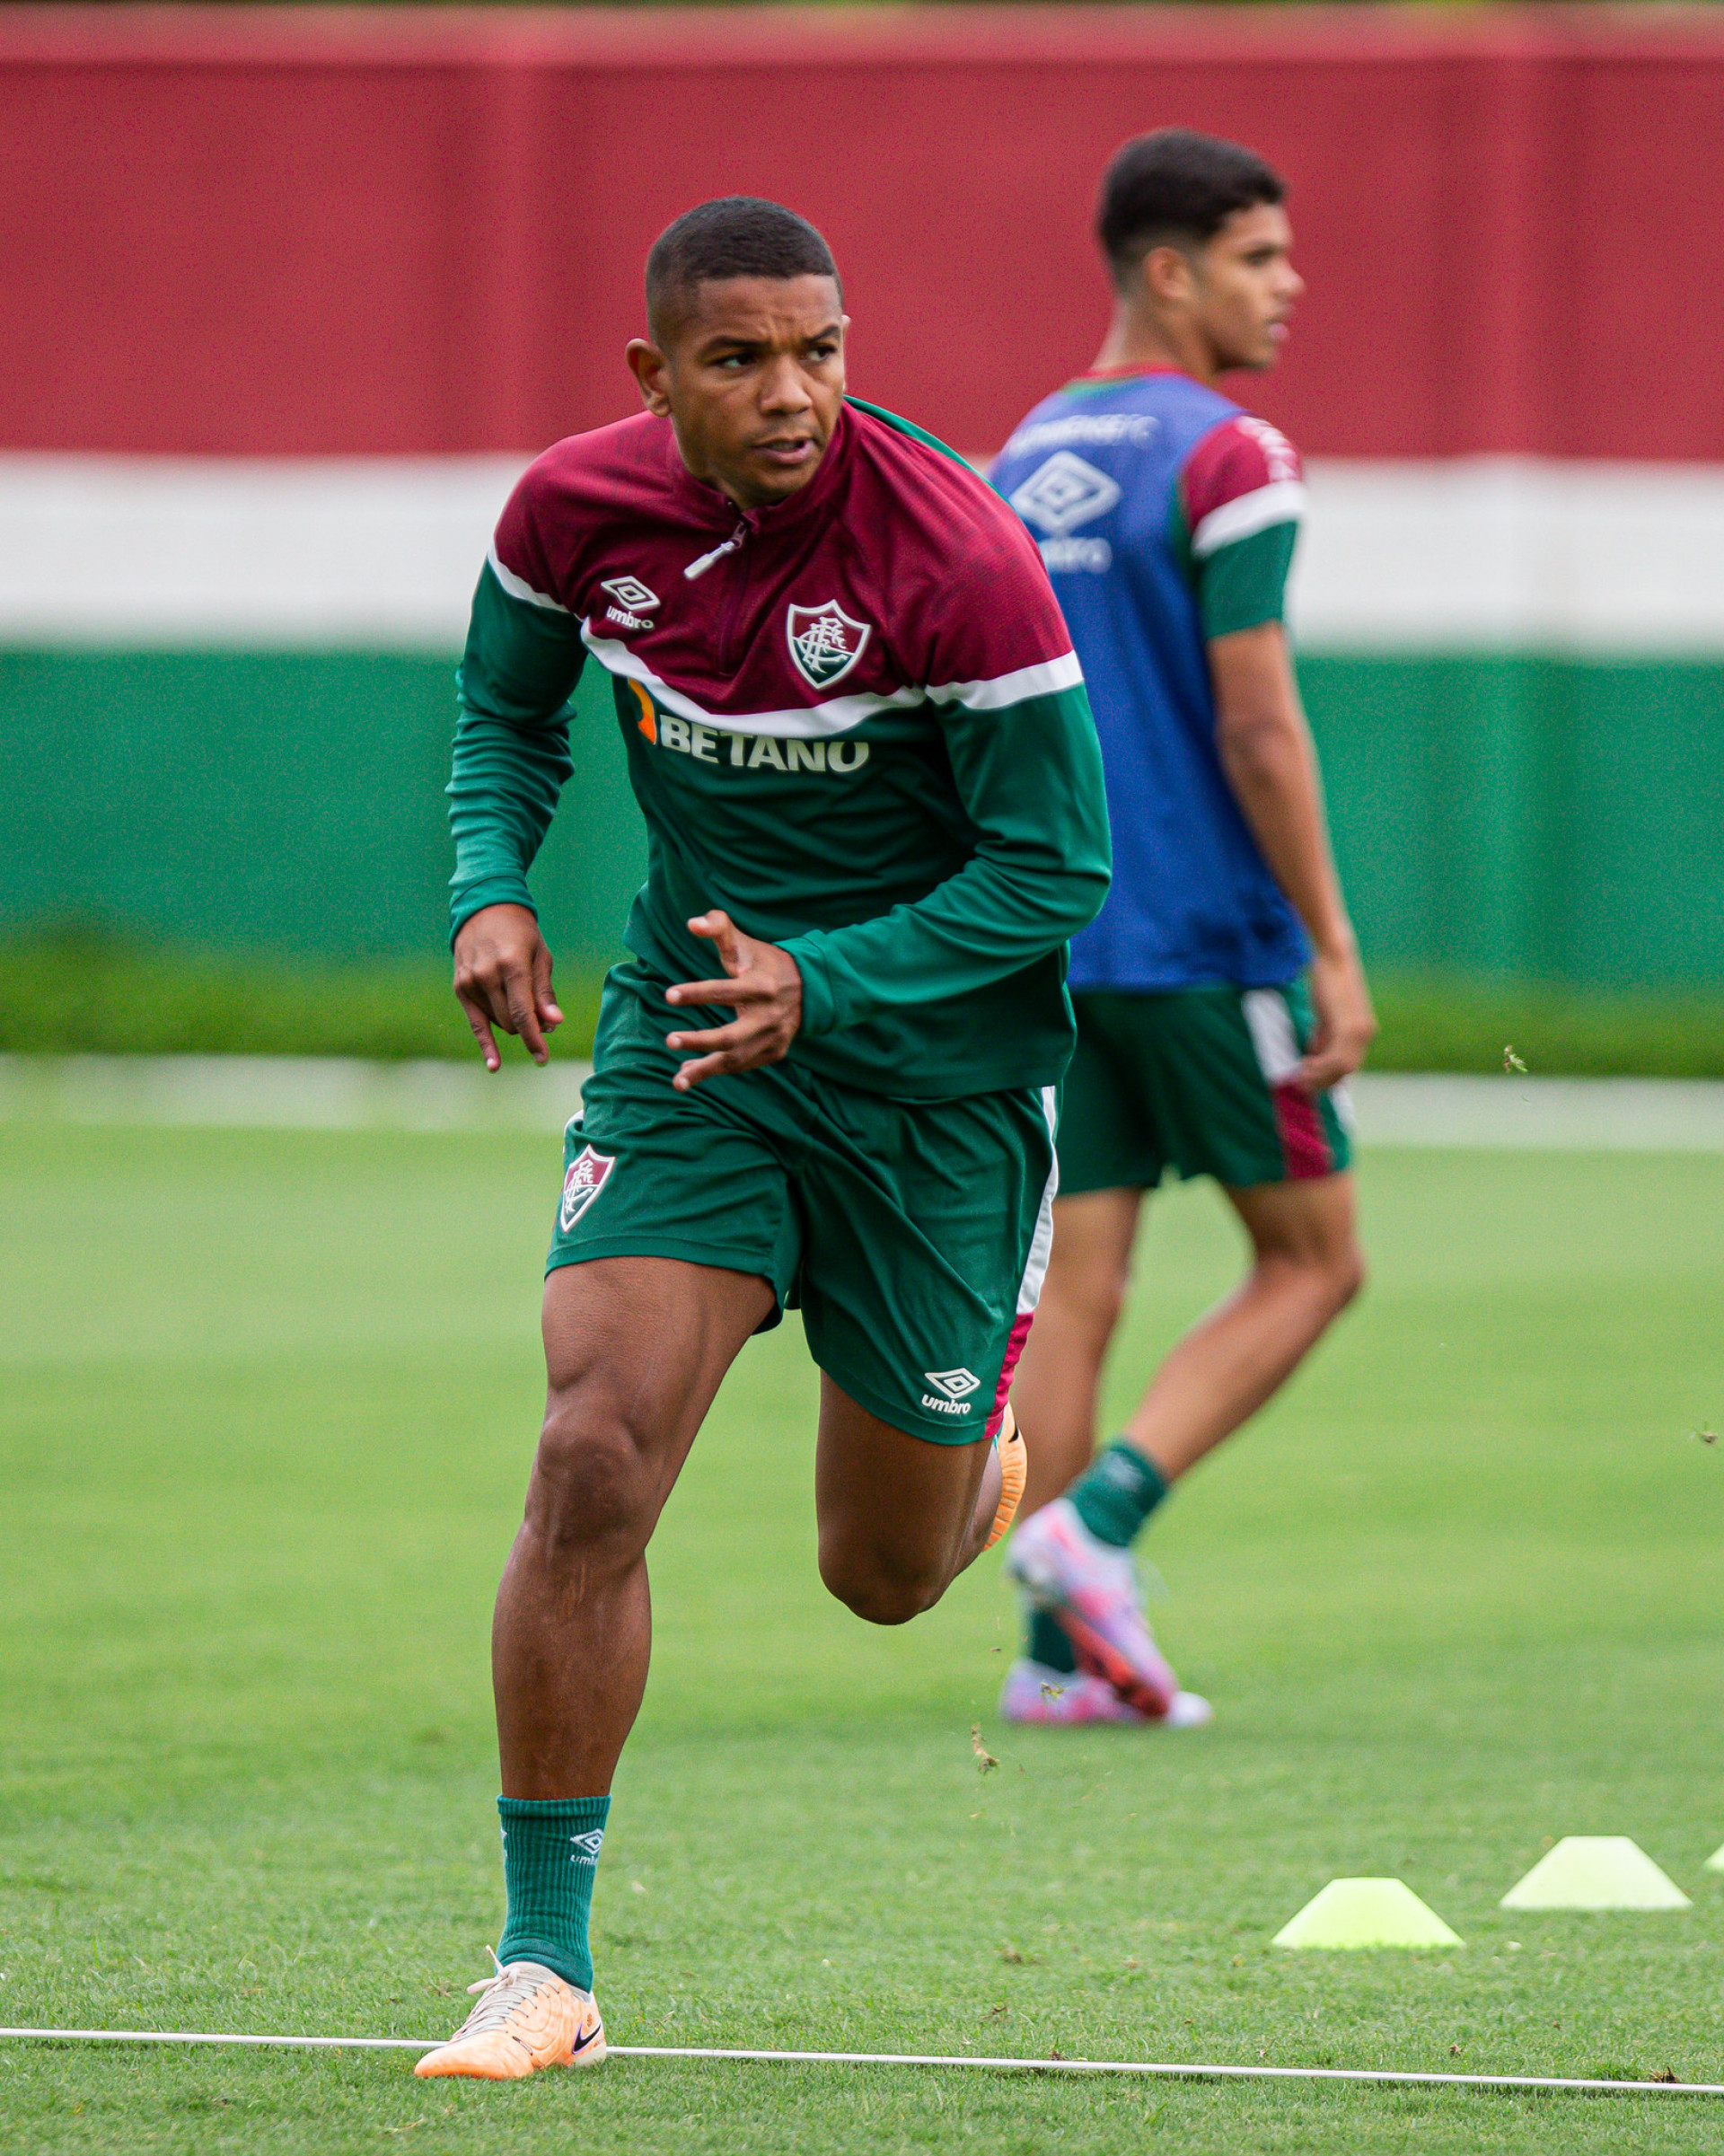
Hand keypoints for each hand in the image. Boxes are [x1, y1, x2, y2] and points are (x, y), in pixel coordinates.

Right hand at [452, 903, 562, 1070]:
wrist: (484, 909)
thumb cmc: (521, 933)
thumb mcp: (541, 956)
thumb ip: (545, 992)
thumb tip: (553, 1024)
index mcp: (511, 964)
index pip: (523, 1013)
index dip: (535, 1038)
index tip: (543, 1057)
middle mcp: (487, 975)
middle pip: (511, 1021)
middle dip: (529, 1027)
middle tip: (543, 1017)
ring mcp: (470, 982)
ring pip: (498, 1023)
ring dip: (514, 1024)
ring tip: (523, 1004)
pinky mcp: (460, 987)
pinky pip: (475, 1023)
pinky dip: (486, 1044)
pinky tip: (494, 1065)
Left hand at [664, 910, 801, 1090]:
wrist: (810, 987)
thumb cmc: (765, 963)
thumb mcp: (744, 943)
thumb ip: (718, 927)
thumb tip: (692, 924)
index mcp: (761, 986)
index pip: (725, 991)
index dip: (696, 993)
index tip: (669, 995)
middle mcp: (769, 1016)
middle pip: (731, 1037)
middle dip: (699, 1041)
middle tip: (669, 1041)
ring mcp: (773, 1038)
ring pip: (736, 1060)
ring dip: (705, 1070)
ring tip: (677, 1080)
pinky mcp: (774, 1052)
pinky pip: (742, 1066)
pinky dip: (716, 1071)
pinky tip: (691, 1071)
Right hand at [1294, 943, 1375, 1093]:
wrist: (1333, 958)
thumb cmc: (1328, 982)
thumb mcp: (1327, 1015)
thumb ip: (1324, 1035)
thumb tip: (1314, 1054)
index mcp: (1363, 1031)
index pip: (1348, 1064)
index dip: (1329, 1077)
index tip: (1309, 1083)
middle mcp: (1366, 1034)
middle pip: (1346, 1070)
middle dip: (1322, 1081)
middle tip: (1300, 1085)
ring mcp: (1359, 1031)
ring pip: (1341, 1067)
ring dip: (1319, 1076)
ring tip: (1299, 1079)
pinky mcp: (1348, 1026)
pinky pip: (1335, 1056)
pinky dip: (1319, 1066)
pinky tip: (1303, 1066)